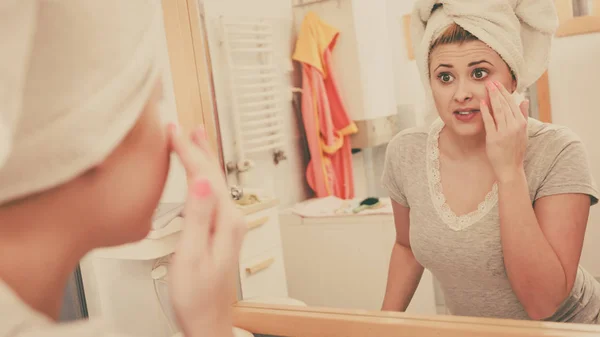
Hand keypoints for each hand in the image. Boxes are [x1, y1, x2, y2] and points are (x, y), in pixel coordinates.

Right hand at [167, 125, 245, 336]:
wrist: (207, 320)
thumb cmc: (197, 296)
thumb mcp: (191, 256)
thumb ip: (197, 217)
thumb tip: (202, 181)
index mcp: (225, 221)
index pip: (204, 175)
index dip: (187, 150)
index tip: (172, 131)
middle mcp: (232, 219)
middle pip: (213, 174)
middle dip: (197, 148)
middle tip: (184, 126)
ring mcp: (228, 224)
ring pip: (214, 181)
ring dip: (201, 158)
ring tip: (193, 139)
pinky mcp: (221, 229)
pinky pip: (212, 193)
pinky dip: (202, 175)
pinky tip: (197, 174)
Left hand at [480, 81, 529, 182]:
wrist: (510, 168)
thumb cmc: (516, 150)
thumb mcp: (523, 132)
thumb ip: (523, 116)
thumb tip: (524, 100)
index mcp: (521, 123)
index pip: (512, 104)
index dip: (505, 92)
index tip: (498, 84)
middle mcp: (514, 126)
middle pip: (505, 105)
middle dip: (498, 91)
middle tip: (490, 81)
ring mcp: (504, 132)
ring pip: (498, 111)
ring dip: (492, 97)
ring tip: (487, 87)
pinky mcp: (494, 138)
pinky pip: (489, 122)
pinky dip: (486, 111)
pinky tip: (482, 102)